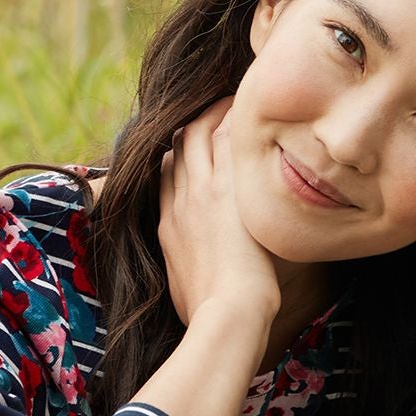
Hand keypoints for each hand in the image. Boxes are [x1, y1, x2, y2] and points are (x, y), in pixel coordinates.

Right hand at [157, 96, 280, 325]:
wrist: (226, 315)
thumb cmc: (213, 317)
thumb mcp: (186, 295)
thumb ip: (190, 278)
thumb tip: (196, 290)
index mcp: (167, 229)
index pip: (166, 177)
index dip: (177, 157)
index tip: (193, 148)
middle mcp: (179, 204)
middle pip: (177, 148)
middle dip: (193, 124)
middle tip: (216, 111)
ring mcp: (200, 193)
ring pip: (196, 133)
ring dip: (212, 112)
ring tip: (233, 98)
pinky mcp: (226, 189)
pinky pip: (225, 136)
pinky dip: (232, 116)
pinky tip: (248, 104)